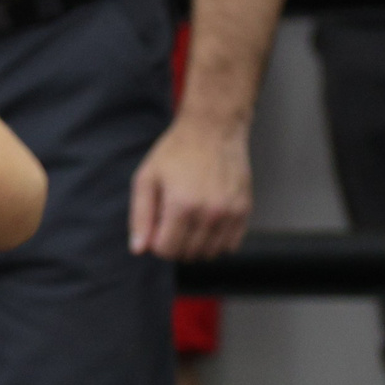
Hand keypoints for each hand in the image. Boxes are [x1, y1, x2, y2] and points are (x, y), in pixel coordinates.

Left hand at [129, 113, 252, 259]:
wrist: (213, 130)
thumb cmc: (175, 153)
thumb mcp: (146, 179)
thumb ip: (140, 216)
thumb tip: (139, 250)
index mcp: (181, 205)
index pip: (166, 249)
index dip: (156, 243)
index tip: (156, 226)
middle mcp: (209, 212)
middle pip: (187, 253)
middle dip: (174, 244)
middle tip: (170, 220)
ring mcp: (230, 213)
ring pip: (210, 253)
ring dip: (195, 246)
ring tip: (188, 221)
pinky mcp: (245, 210)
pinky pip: (231, 245)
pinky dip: (216, 241)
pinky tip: (206, 222)